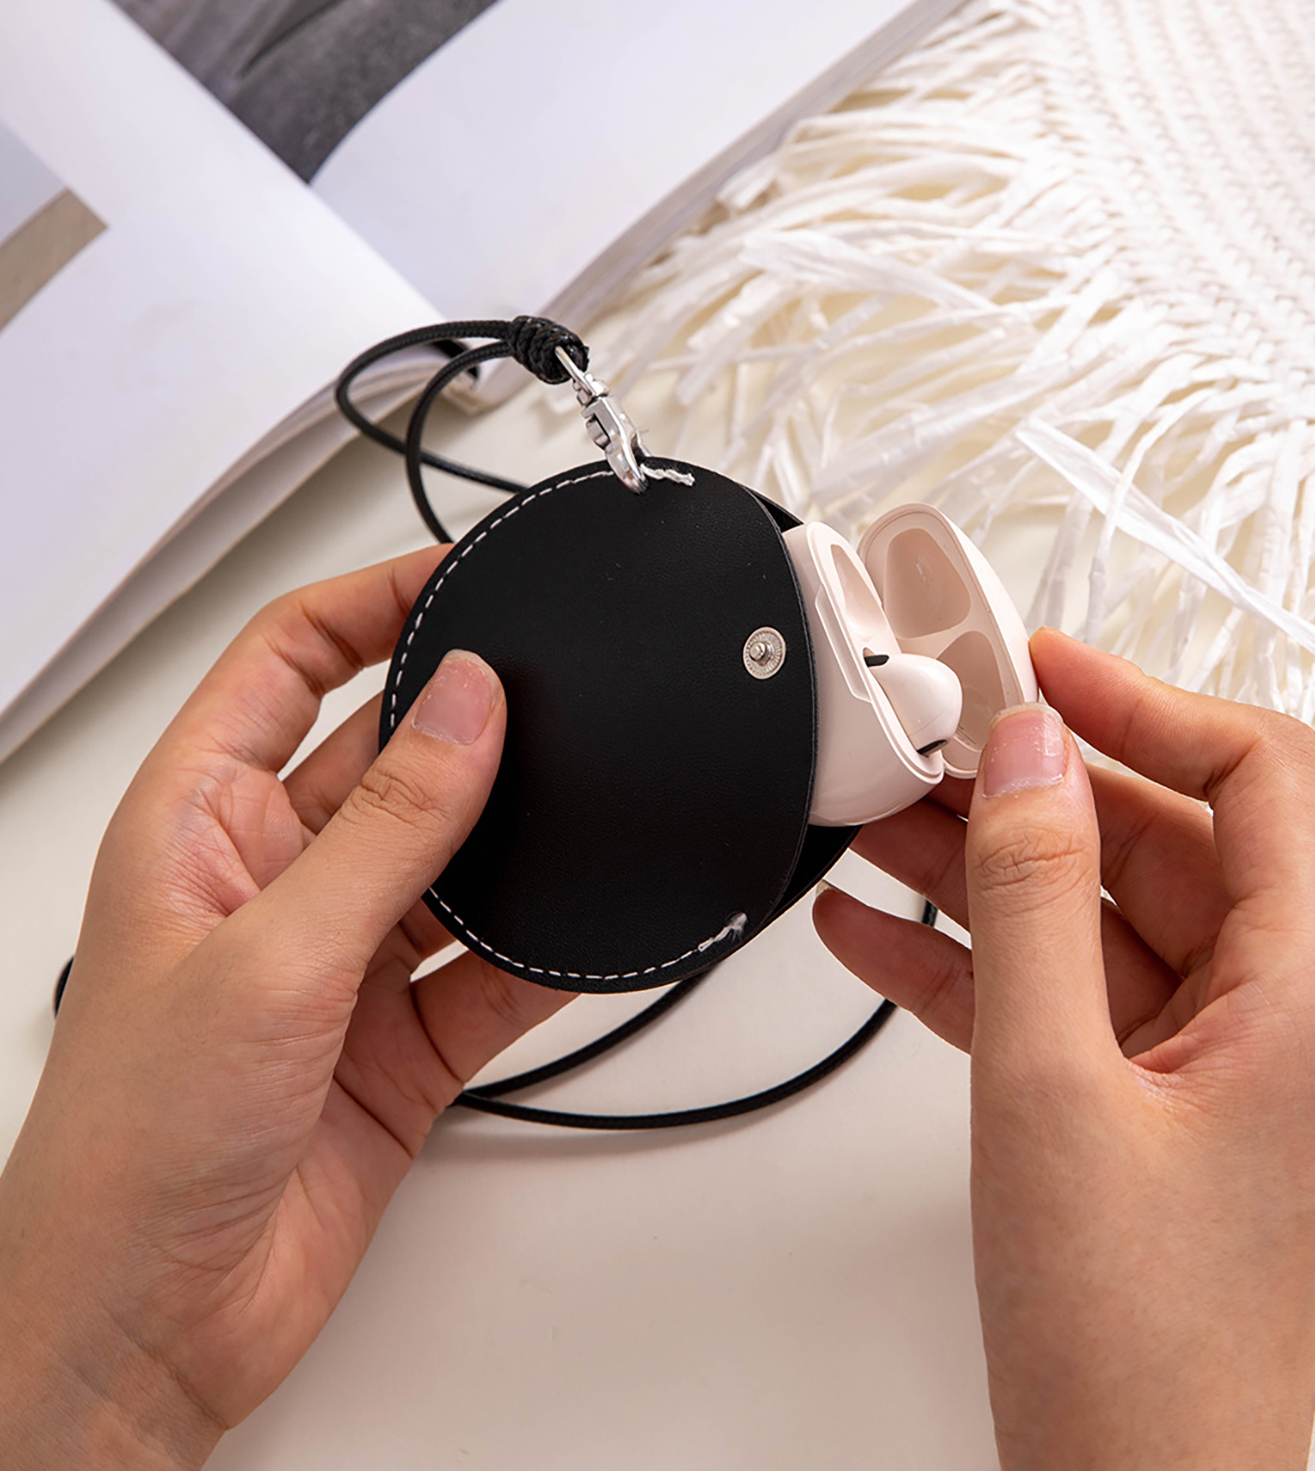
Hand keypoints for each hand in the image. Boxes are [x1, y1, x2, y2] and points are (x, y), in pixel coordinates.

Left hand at [0, 551, 571, 1468]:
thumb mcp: (269, 959)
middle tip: (556, 693)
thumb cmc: (130, 1148)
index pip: (288, 660)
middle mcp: (275, 879)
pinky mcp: (402, 1039)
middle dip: (468, 724)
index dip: (372, 602)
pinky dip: (547, 951)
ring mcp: (344, 960)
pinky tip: (589, 929)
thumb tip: (468, 705)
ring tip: (582, 805)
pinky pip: (495, 969)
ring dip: (515, 841)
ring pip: (455, 861)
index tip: (464, 577)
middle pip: (390, 754)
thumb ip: (386, 828)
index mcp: (199, 824)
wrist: (153, 1331)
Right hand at [815, 631, 1314, 1469]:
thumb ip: (1033, 898)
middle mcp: (1277, 1015)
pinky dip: (976, 954)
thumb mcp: (1049, 1085)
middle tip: (925, 748)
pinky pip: (1062, 988)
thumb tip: (1027, 756)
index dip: (1145, 701)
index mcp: (1306, 995)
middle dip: (1034, 788)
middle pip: (1163, 836)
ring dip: (988, 867)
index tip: (1038, 668)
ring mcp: (1210, 1060)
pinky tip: (875, 933)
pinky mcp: (1145, 1101)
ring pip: (1099, 910)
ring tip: (875, 829)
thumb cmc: (1134, 1345)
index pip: (1257, 774)